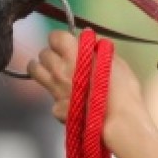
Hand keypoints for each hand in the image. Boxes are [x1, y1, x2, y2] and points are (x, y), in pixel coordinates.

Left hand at [27, 29, 144, 126]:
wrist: (119, 120)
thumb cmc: (122, 89)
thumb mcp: (115, 60)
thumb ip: (98, 47)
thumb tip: (88, 37)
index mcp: (73, 53)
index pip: (55, 36)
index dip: (61, 40)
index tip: (67, 44)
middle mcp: (58, 69)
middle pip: (44, 54)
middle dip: (53, 55)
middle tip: (62, 60)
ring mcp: (55, 89)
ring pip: (36, 71)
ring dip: (43, 69)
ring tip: (52, 73)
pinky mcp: (56, 109)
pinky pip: (51, 98)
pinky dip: (57, 98)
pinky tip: (67, 101)